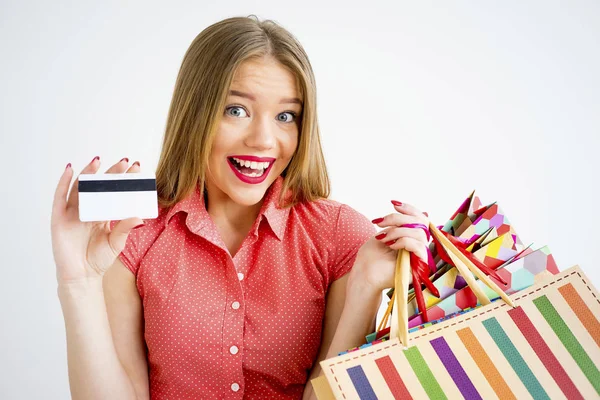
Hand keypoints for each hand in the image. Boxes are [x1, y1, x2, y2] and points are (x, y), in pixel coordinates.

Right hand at [51, 157, 143, 283]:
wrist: (82, 276)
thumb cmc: (98, 259)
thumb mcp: (117, 242)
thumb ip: (125, 228)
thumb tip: (140, 217)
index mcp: (102, 214)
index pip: (115, 193)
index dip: (124, 180)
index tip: (137, 168)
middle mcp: (88, 210)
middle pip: (99, 187)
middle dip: (111, 173)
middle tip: (125, 161)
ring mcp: (72, 212)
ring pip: (80, 188)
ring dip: (89, 173)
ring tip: (99, 161)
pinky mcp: (59, 218)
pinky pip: (60, 197)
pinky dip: (64, 182)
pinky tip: (71, 170)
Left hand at [348, 201, 429, 295]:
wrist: (364, 274)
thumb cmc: (372, 256)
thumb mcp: (386, 233)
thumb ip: (402, 224)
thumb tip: (424, 212)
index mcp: (412, 238)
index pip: (421, 219)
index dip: (409, 209)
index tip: (393, 204)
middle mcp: (419, 246)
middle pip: (421, 223)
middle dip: (399, 219)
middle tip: (380, 223)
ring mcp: (420, 257)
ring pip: (419, 233)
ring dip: (397, 231)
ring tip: (382, 238)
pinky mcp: (420, 267)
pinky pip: (419, 246)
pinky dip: (403, 241)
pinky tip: (390, 245)